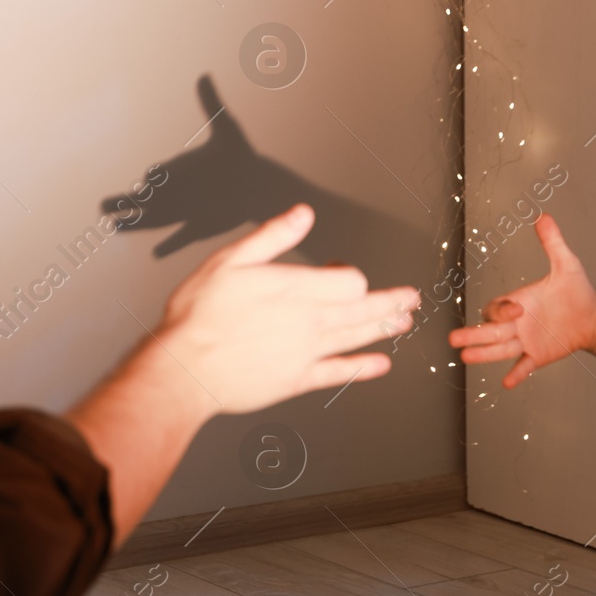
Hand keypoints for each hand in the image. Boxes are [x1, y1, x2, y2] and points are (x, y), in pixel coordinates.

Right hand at [153, 203, 418, 413]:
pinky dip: (363, 368)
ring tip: (403, 322)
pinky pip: (340, 373)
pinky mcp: (297, 380)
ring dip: (384, 328)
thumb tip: (301, 215)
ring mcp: (306, 352)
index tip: (340, 269)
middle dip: (391, 301)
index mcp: (294, 288)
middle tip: (411, 298)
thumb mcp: (228, 260)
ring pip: (357, 337)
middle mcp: (308, 321)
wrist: (184, 369)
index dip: (350, 273)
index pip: (349, 280)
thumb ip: (271, 237)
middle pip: (364, 308)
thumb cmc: (199, 316)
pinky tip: (380, 365)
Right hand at [448, 214, 595, 388]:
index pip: (496, 308)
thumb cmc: (577, 290)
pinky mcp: (536, 356)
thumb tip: (544, 217)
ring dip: (483, 354)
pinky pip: (522, 366)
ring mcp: (523, 341)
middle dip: (472, 335)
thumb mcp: (567, 265)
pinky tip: (507, 382)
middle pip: (488, 330)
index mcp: (517, 302)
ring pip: (498, 349)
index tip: (518, 311)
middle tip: (454, 340)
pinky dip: (516, 374)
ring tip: (465, 358)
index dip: (502, 311)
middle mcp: (515, 323)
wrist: (594, 316)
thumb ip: (553, 244)